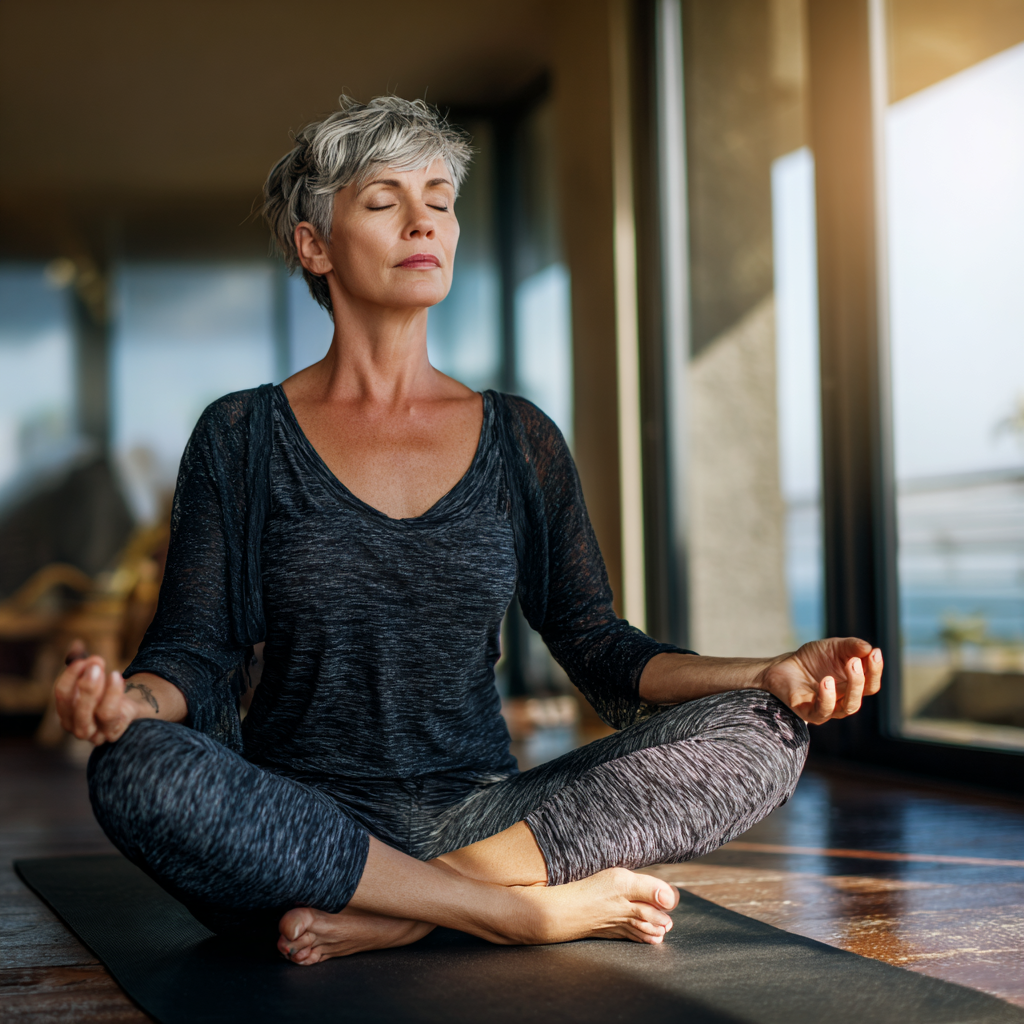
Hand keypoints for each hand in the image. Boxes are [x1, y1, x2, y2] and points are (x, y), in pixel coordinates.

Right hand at [54, 641, 158, 744]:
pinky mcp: (110, 733)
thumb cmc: (108, 693)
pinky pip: (108, 714)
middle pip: (71, 706)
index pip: (61, 693)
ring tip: (107, 670)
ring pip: (88, 713)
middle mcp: (74, 725)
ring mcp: (91, 733)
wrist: (131, 710)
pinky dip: (112, 694)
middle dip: (83, 682)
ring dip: (94, 689)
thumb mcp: (96, 677)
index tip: (84, 659)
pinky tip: (117, 677)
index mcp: (66, 710)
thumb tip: (76, 645)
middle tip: (96, 662)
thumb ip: (86, 663)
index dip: (71, 674)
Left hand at [759, 638, 881, 723]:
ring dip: (852, 687)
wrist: (783, 666)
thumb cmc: (812, 659)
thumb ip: (851, 647)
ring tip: (848, 666)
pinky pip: (823, 711)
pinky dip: (827, 698)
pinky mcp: (809, 712)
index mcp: (853, 685)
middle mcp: (844, 699)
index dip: (875, 670)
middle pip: (863, 695)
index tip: (875, 653)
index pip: (871, 683)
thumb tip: (869, 648)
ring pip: (848, 706)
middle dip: (863, 677)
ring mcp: (828, 708)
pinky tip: (827, 682)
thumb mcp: (833, 647)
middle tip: (855, 661)